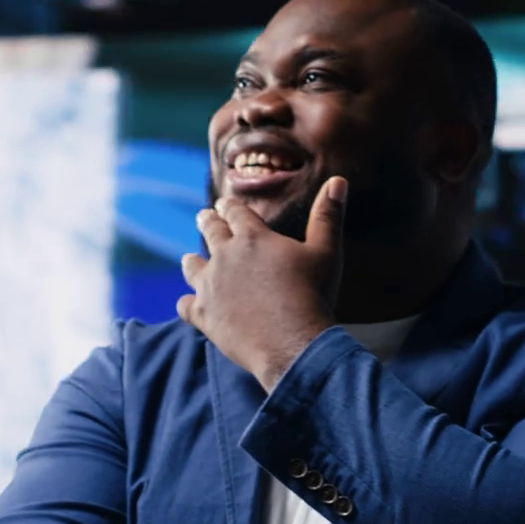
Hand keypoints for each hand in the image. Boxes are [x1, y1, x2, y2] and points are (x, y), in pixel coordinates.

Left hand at [178, 178, 346, 391]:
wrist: (293, 342)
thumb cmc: (313, 296)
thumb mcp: (326, 252)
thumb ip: (327, 216)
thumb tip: (338, 181)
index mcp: (253, 237)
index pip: (235, 213)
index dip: (230, 207)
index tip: (224, 203)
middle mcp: (225, 257)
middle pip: (211, 232)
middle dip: (208, 222)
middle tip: (204, 217)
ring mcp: (211, 287)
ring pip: (192, 267)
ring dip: (191, 262)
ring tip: (188, 259)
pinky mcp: (204, 315)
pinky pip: (186, 305)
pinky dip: (187, 304)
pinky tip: (188, 304)